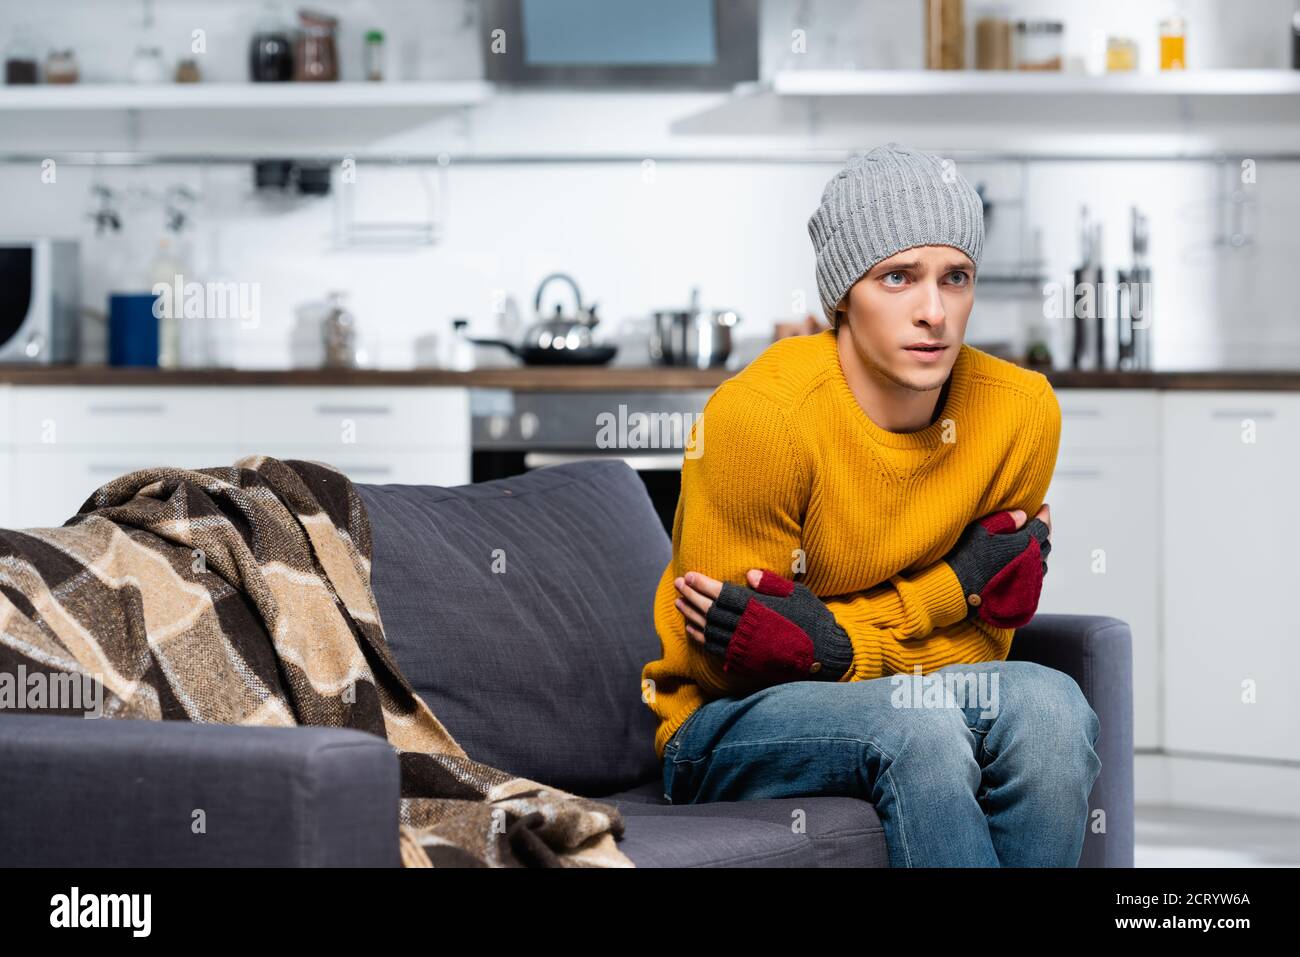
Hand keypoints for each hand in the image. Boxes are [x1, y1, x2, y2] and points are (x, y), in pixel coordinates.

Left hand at [674, 568, 851, 682]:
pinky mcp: (744, 662)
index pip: (723, 594)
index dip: (703, 584)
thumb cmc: (813, 621)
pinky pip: (715, 649)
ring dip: (691, 615)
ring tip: (679, 603)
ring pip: (709, 630)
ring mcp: (744, 648)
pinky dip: (701, 638)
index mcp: (759, 609)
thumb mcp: (798, 596)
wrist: (825, 658)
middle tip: (678, 584)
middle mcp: (747, 628)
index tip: (689, 575)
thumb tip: (749, 573)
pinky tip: (692, 628)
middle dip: (691, 596)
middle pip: (711, 610)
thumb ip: (772, 584)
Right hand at [945, 503, 1051, 627]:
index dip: (1044, 515)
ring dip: (1041, 548)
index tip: (1043, 507)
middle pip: (1046, 543)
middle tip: (1040, 521)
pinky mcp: (1023, 591)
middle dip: (1044, 530)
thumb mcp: (981, 530)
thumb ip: (1005, 520)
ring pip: (1043, 561)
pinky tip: (1028, 562)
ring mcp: (1028, 578)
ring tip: (1035, 541)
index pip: (1042, 526)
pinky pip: (1037, 576)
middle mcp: (1031, 562)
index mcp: (1024, 544)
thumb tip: (1022, 514)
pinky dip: (1036, 565)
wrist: (959, 587)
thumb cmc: (968, 557)